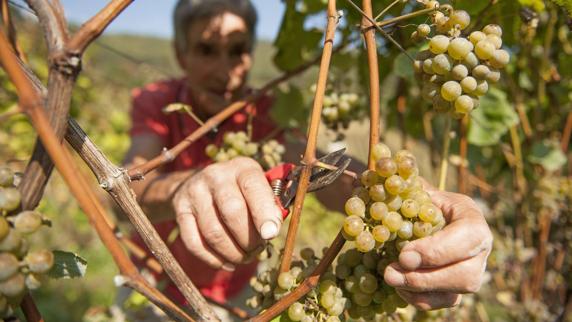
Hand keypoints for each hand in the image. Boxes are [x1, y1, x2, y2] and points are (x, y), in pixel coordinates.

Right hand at [173, 157, 282, 270]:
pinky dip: (213, 259)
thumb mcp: (259, 188)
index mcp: (242, 168)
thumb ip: (270, 205)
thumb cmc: (242, 191)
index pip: (253, 187)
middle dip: (248, 239)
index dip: (264, 213)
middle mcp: (216, 176)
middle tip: (257, 249)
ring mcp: (195, 192)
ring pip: (213, 232)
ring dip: (233, 253)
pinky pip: (194, 243)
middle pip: (232, 213)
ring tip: (244, 257)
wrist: (201, 183)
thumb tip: (273, 230)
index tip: (271, 234)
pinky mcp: (180, 210)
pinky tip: (227, 262)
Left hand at [383, 186, 492, 309]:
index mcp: (473, 218)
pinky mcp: (458, 289)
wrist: (425, 215)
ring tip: (390, 279)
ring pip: (456, 292)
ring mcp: (473, 271)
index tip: (403, 255)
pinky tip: (398, 288)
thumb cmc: (422, 199)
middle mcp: (480, 249)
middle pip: (465, 274)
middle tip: (391, 273)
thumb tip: (390, 180)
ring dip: (420, 290)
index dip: (437, 250)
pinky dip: (419, 299)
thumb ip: (409, 187)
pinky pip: (444, 302)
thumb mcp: (419, 189)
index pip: (467, 237)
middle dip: (426, 277)